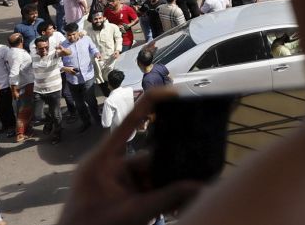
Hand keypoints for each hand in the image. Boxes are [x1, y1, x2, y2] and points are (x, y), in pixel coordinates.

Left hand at [59, 88, 202, 224]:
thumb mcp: (133, 214)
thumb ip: (168, 198)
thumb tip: (202, 186)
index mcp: (102, 161)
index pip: (129, 123)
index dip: (151, 104)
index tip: (174, 92)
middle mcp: (109, 167)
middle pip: (149, 157)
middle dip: (171, 169)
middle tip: (194, 178)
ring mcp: (114, 182)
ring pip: (151, 175)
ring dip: (168, 188)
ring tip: (184, 200)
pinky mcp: (119, 196)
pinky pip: (146, 190)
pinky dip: (161, 198)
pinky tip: (175, 208)